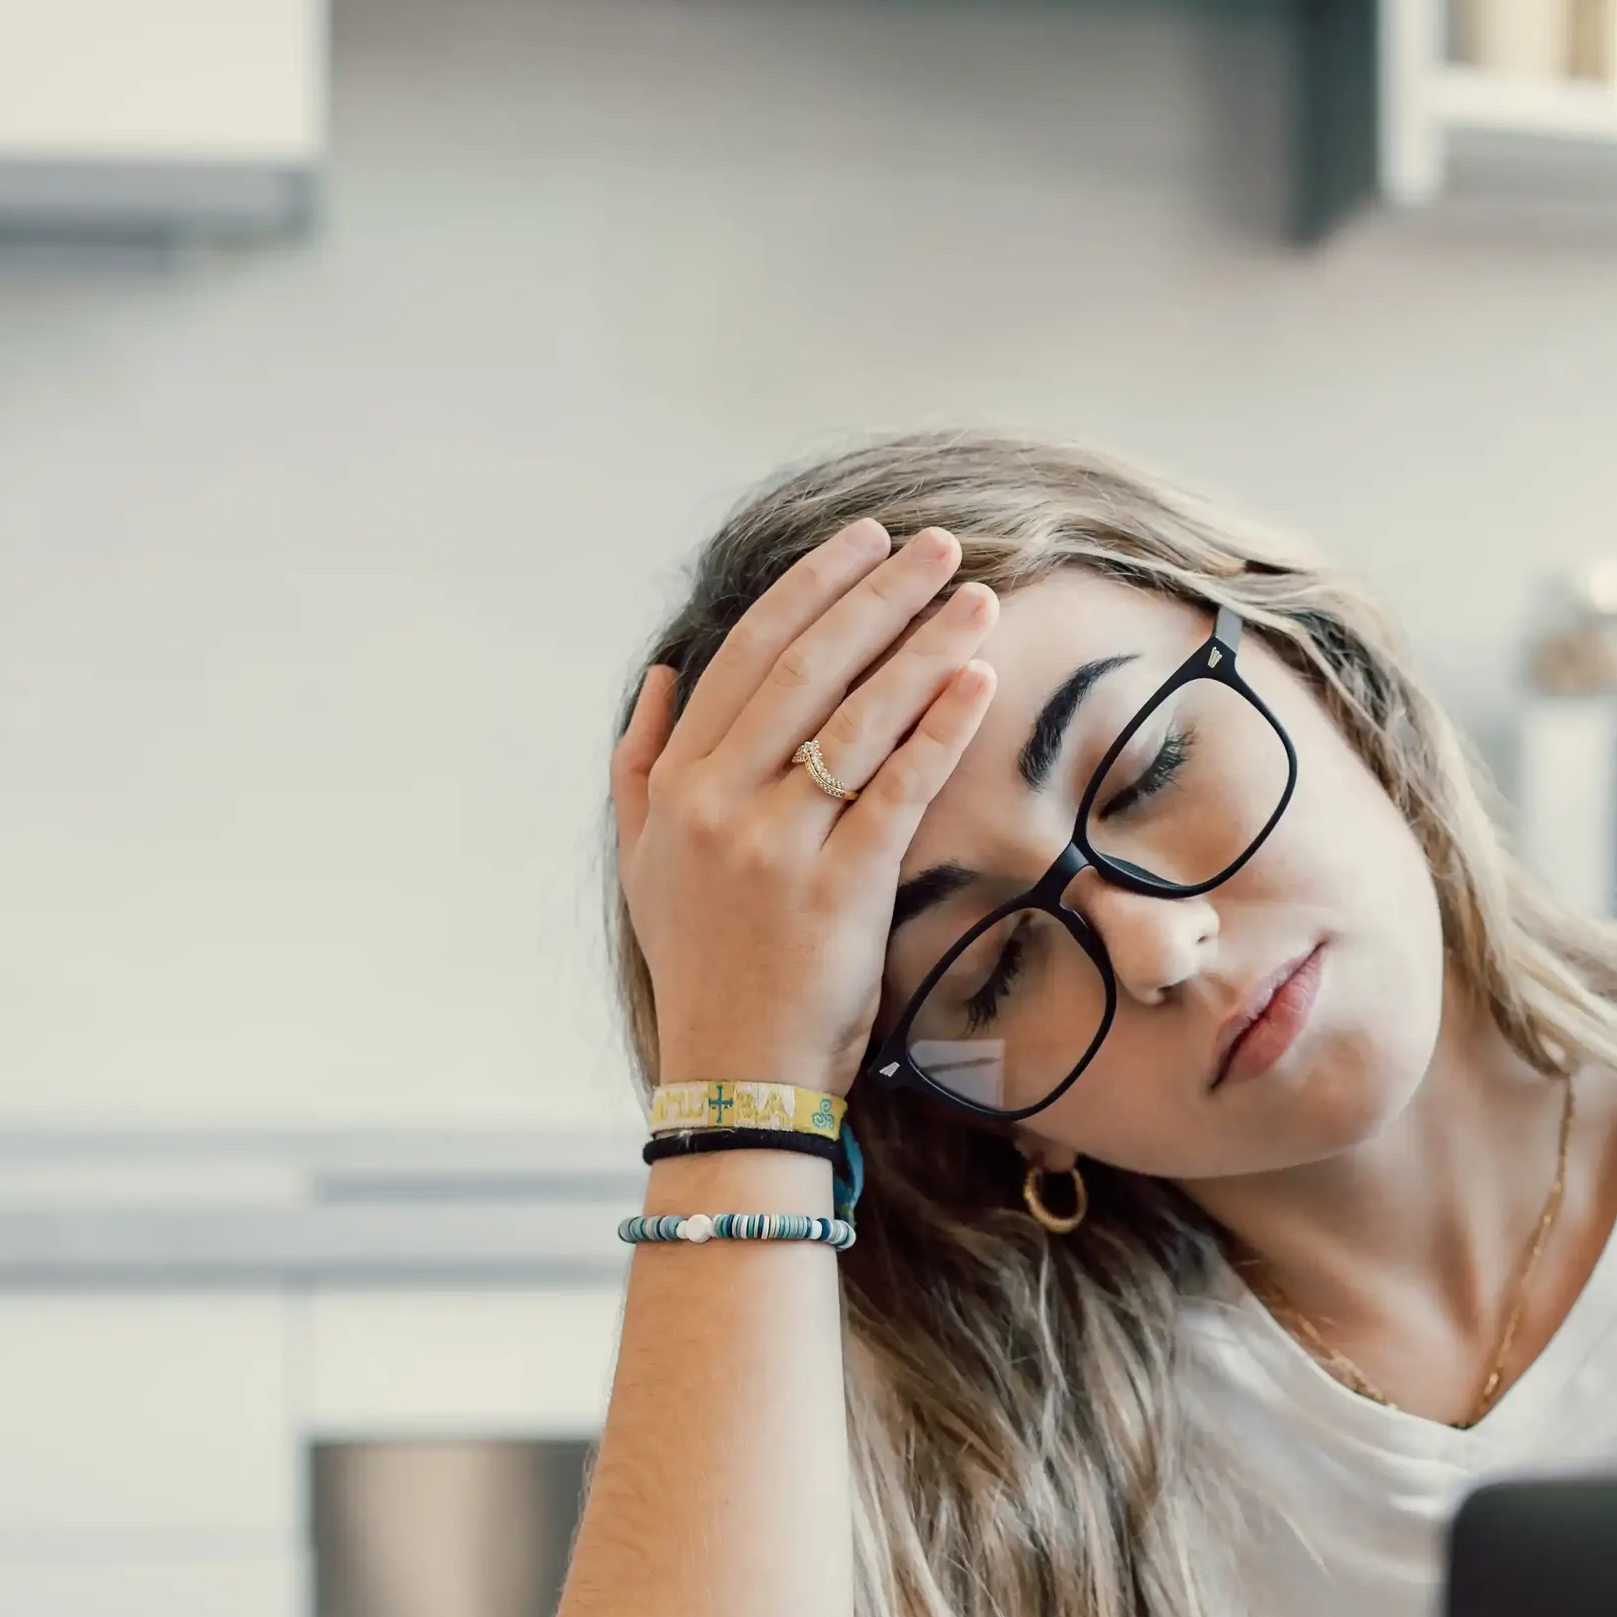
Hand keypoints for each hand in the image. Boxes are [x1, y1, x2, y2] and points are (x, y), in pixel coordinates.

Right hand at [613, 523, 999, 1089]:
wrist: (735, 1074)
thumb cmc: (702, 966)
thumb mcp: (642, 863)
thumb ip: (640, 765)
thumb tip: (663, 676)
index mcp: (677, 786)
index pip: (746, 656)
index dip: (809, 589)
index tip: (862, 542)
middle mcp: (719, 803)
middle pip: (807, 668)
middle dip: (876, 595)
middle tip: (937, 544)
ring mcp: (778, 845)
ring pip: (856, 718)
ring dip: (921, 646)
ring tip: (974, 597)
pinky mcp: (840, 890)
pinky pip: (897, 790)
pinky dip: (938, 729)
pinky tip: (976, 682)